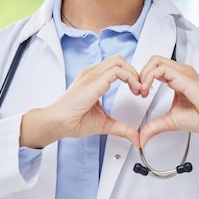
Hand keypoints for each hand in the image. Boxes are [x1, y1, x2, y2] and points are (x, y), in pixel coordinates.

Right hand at [20, 55, 141, 148]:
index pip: (116, 68)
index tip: (137, 91)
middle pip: (119, 61)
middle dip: (134, 72)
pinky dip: (130, 78)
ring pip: (120, 62)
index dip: (130, 77)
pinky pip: (118, 71)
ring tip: (139, 89)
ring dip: (134, 74)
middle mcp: (92, 73)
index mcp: (93, 79)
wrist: (58, 123)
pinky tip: (134, 89)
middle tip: (141, 89)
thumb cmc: (72, 121)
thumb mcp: (104, 123)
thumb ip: (121, 128)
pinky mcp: (95, 80)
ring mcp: (92, 75)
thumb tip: (135, 137)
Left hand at [135, 55, 198, 146]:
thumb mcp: (171, 121)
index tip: (139, 93)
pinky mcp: (184, 76)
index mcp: (177, 78)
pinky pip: (160, 69)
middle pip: (153, 60)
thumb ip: (154, 127)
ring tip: (142, 91)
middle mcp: (180, 72)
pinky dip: (149, 77)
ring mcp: (182, 72)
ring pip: (155, 60)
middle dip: (140, 74)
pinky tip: (147, 90)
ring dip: (143, 74)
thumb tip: (141, 138)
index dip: (143, 78)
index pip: (155, 68)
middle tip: (138, 90)